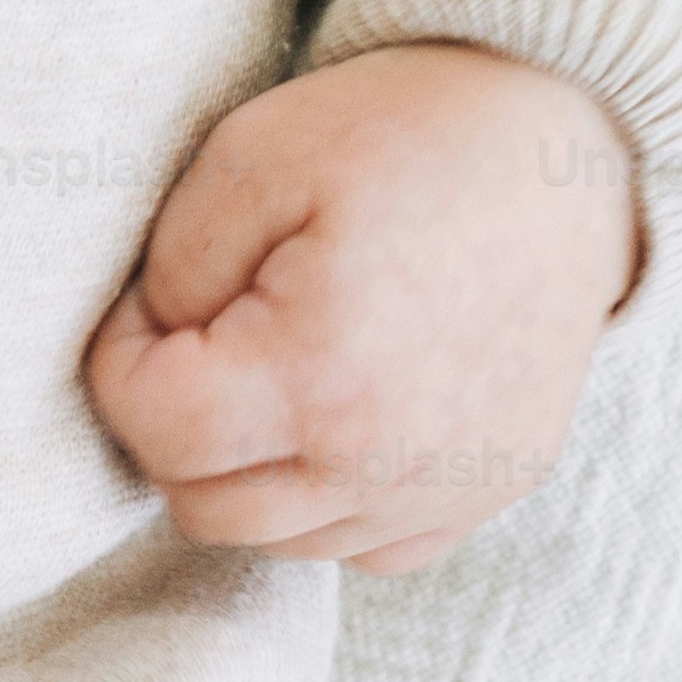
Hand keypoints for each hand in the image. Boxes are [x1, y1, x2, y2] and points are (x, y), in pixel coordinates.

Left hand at [81, 41, 640, 573]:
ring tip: (268, 365)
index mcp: (320, 375)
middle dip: (173, 427)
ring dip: (246, 470)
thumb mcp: (254, 155)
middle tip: (196, 339)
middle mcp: (384, 463)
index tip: (145, 305)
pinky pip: (365, 549)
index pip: (156, 430)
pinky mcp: (485, 494)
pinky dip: (327, 497)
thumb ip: (172, 269)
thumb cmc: (406, 133)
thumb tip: (153, 346)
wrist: (561, 141)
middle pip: (205, 509)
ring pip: (281, 541)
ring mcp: (443, 493)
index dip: (120, 361)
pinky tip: (338, 410)